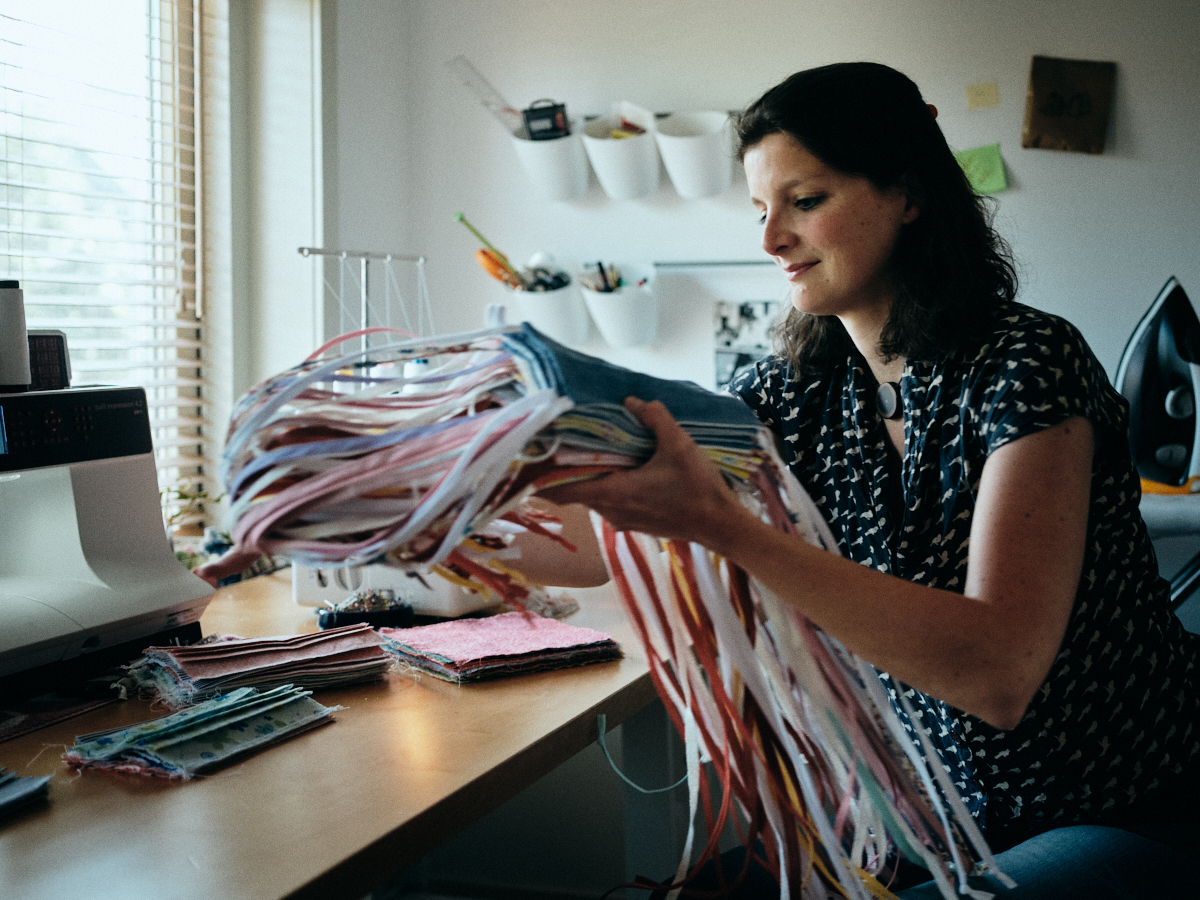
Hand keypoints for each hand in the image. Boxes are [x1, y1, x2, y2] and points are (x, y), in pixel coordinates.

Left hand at [542, 396, 753, 548]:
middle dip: (565, 471)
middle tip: (560, 444)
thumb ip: (655, 419)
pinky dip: (606, 487)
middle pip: (574, 492)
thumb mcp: (679, 445)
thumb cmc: (698, 488)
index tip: (530, 461)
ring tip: (591, 451)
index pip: (561, 491)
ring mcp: (622, 521)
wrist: (720, 526)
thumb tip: (633, 401)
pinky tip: (620, 469)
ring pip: (593, 498)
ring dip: (589, 478)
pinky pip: (609, 503)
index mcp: (614, 493)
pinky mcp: (635, 523)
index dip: (541, 478)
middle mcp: (611, 511)